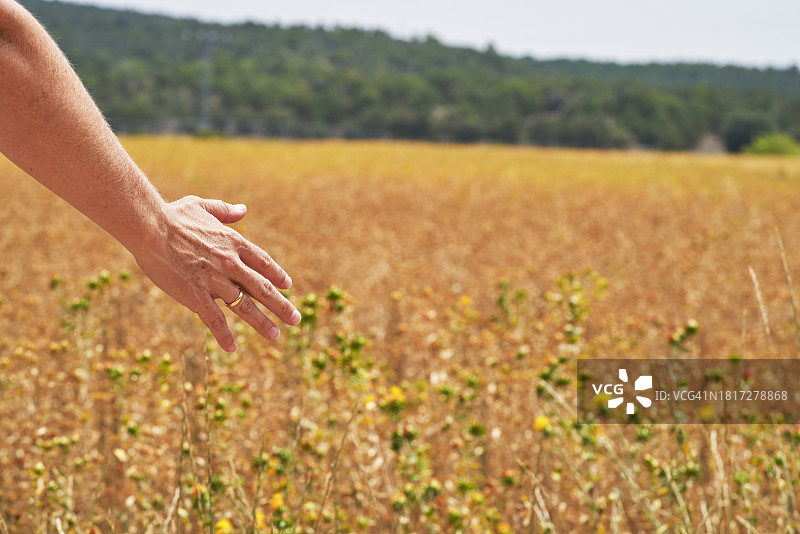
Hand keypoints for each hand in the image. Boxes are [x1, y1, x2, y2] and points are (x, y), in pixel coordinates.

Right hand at [133, 195, 300, 351]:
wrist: (150, 227)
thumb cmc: (173, 215)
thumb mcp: (203, 205)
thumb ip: (225, 210)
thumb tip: (243, 209)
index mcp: (234, 242)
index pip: (264, 263)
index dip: (277, 275)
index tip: (288, 286)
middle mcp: (231, 264)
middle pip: (263, 289)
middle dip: (282, 305)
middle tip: (295, 318)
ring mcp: (215, 281)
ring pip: (245, 307)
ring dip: (262, 323)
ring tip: (275, 335)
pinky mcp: (196, 296)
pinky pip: (215, 320)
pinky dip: (224, 336)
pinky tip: (232, 348)